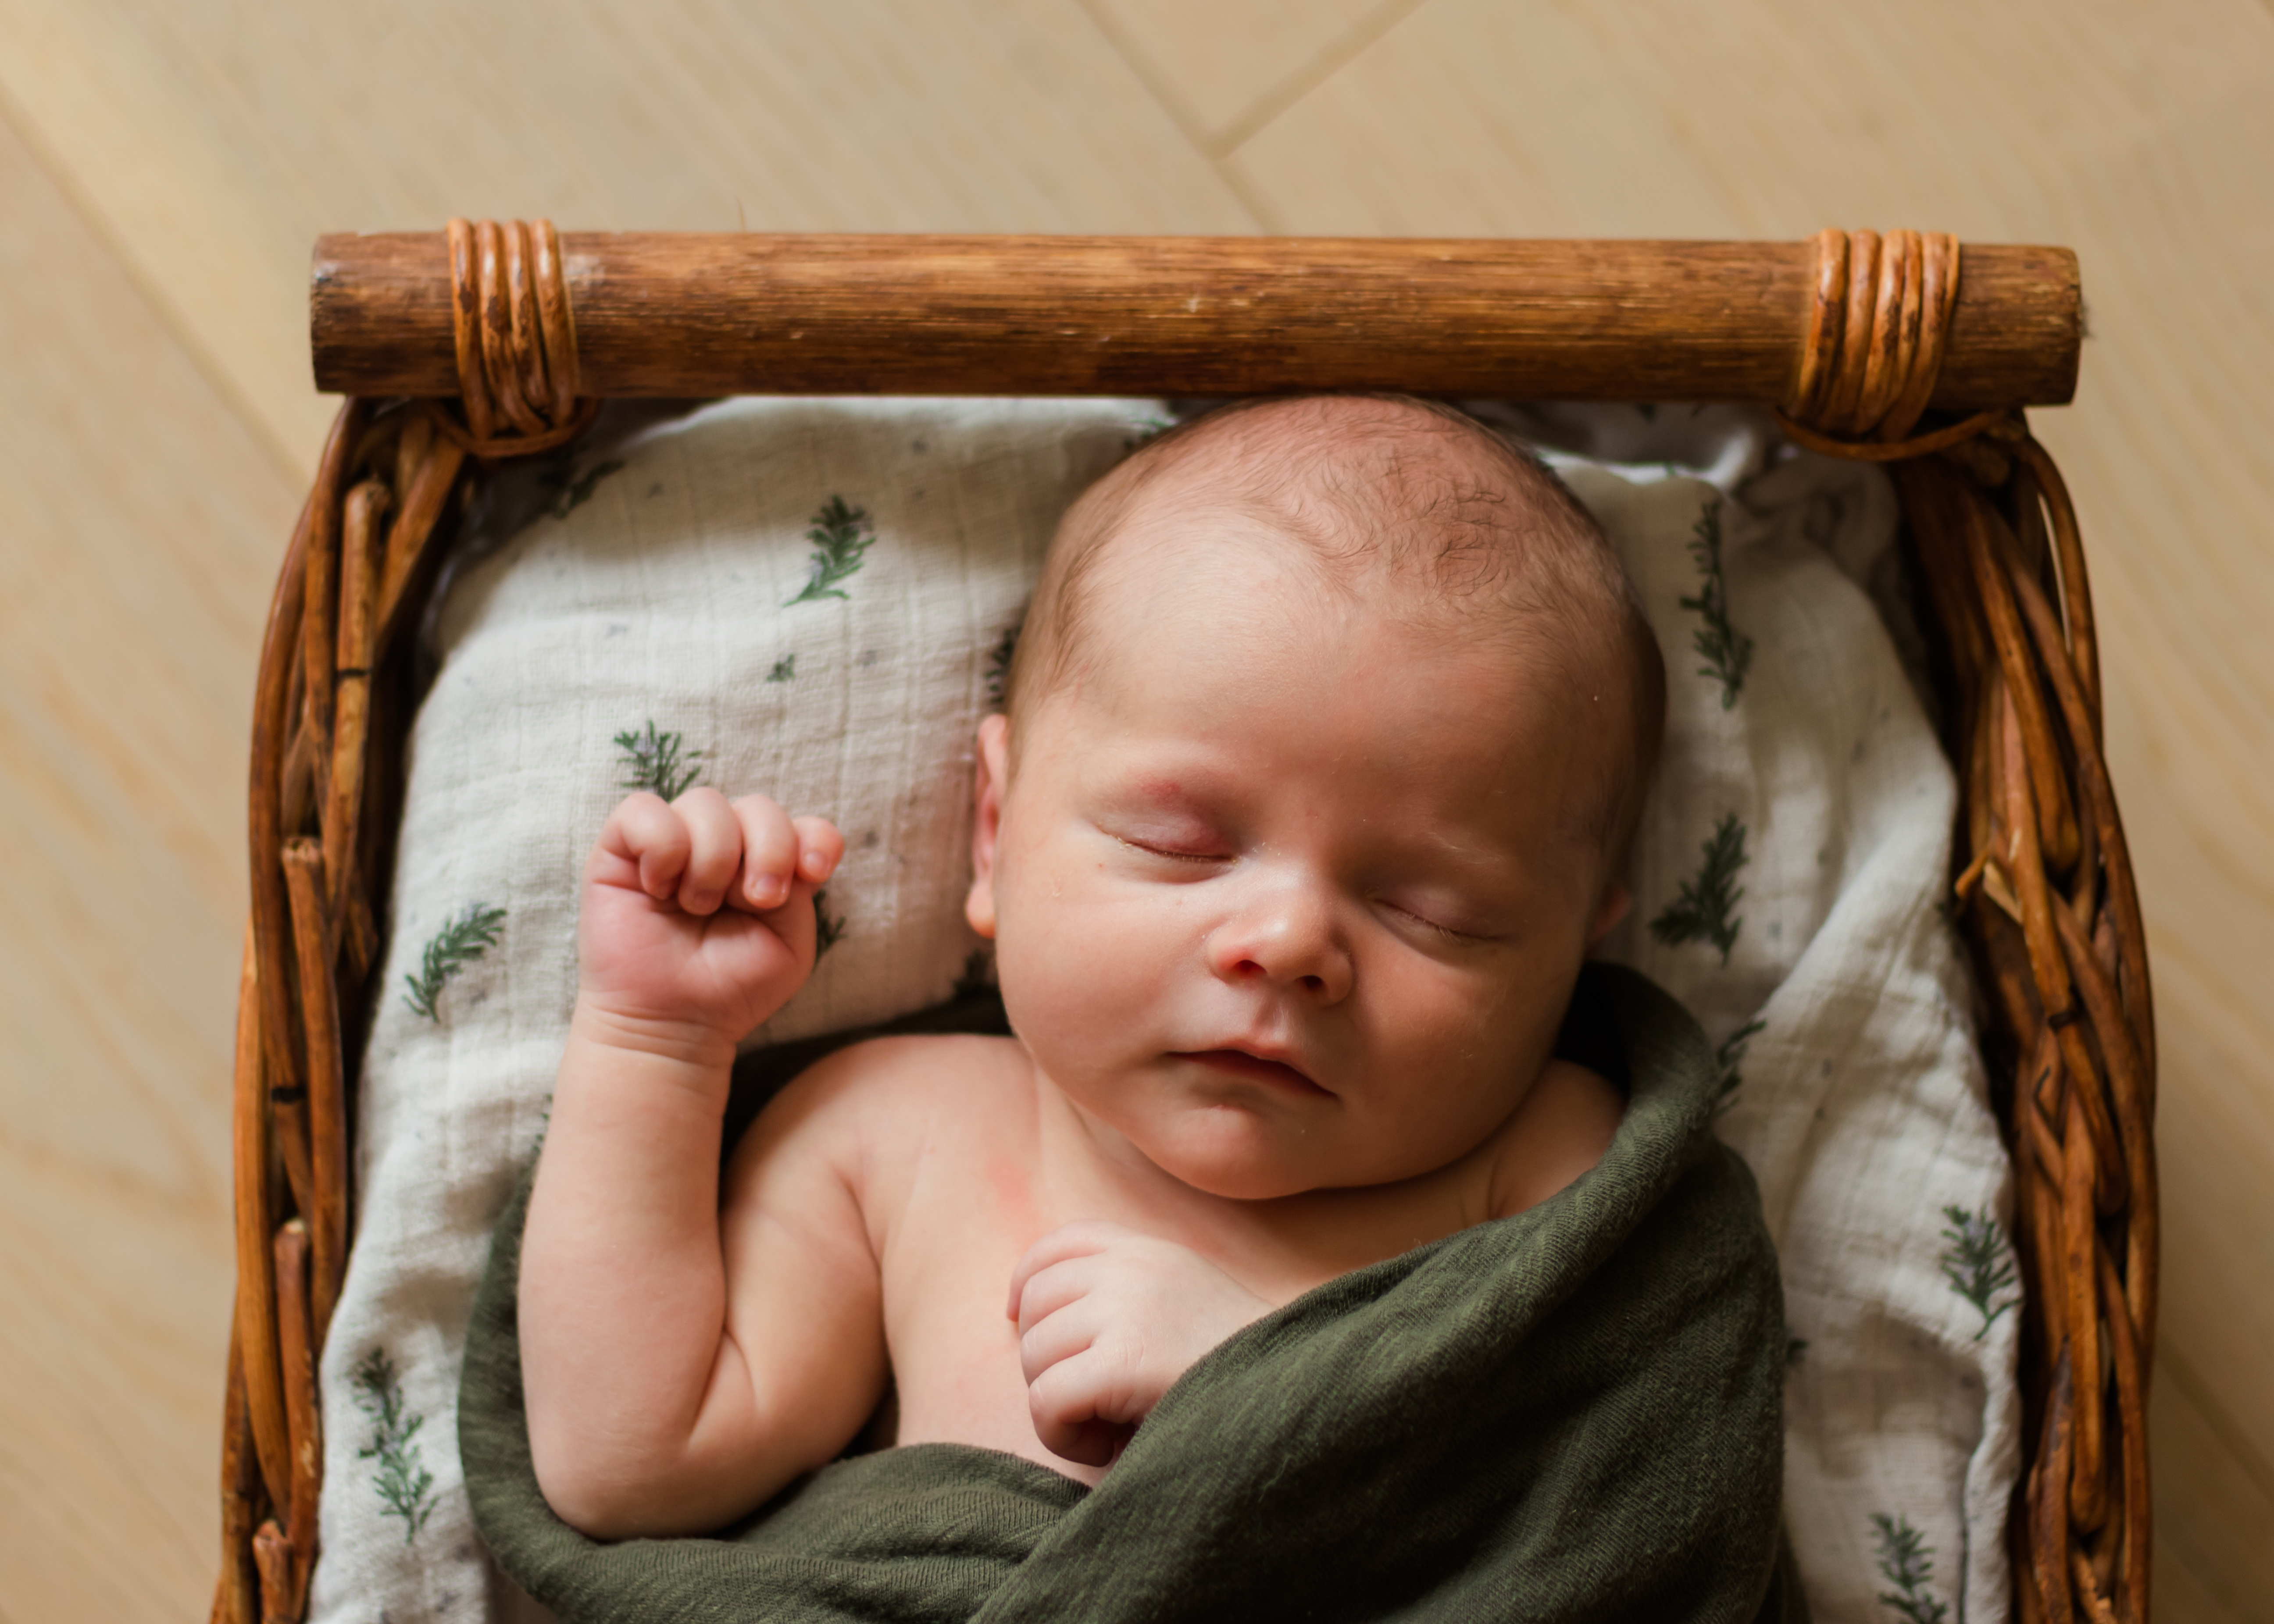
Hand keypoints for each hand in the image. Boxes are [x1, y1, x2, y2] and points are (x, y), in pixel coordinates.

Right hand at [576, 788, 844, 1052]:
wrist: (671, 1023)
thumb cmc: (730, 986)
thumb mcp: (788, 944)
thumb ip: (800, 888)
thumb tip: (788, 846)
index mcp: (767, 865)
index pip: (803, 824)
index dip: (814, 839)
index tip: (812, 874)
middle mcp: (724, 845)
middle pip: (759, 807)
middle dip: (769, 851)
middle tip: (756, 900)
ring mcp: (674, 841)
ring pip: (705, 802)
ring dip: (713, 861)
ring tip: (698, 907)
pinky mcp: (622, 847)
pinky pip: (644, 810)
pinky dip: (662, 849)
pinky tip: (659, 889)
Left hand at [1006, 1222, 1272, 1466]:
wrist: (1295, 1402)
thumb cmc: (1238, 1376)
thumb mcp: (1187, 1308)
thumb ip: (1130, 1298)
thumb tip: (1039, 1319)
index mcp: (1151, 1252)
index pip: (1061, 1244)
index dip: (1026, 1283)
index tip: (1019, 1321)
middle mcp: (1134, 1268)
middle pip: (1035, 1305)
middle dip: (1047, 1363)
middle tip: (1098, 1403)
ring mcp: (1127, 1308)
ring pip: (1034, 1356)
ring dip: (1058, 1405)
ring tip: (1112, 1425)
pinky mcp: (1124, 1361)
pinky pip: (1046, 1399)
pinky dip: (1063, 1435)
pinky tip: (1109, 1445)